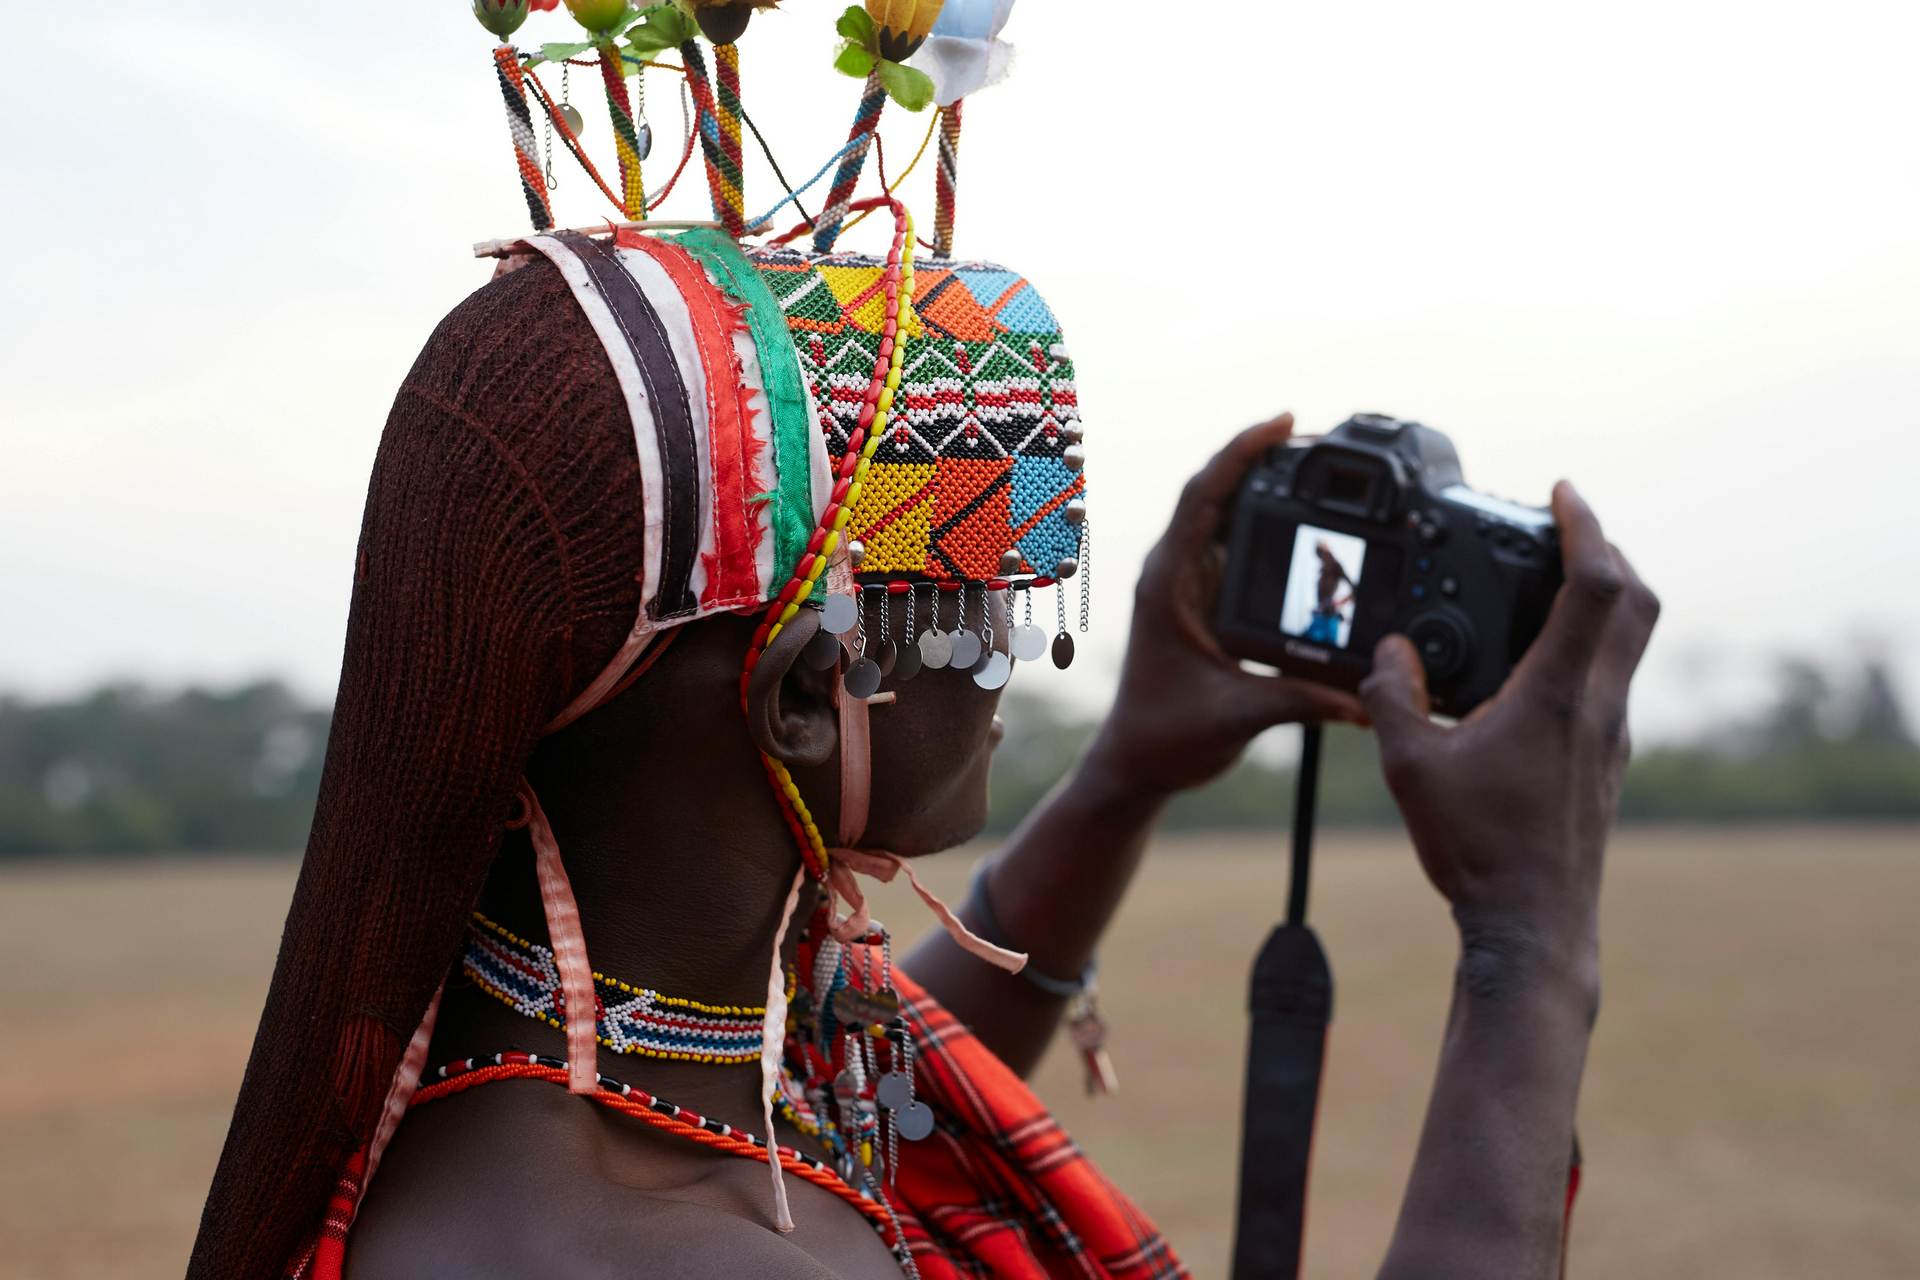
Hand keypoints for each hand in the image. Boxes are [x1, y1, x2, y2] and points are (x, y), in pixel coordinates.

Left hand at [1090, 414, 1367, 796]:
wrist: (1137, 764)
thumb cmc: (1165, 738)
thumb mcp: (1238, 715)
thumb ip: (1301, 700)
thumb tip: (1365, 698)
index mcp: (1168, 583)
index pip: (1202, 495)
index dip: (1241, 452)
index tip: (1284, 423)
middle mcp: (1173, 573)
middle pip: (1216, 493)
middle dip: (1263, 459)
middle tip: (1317, 439)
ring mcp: (1186, 584)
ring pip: (1224, 517)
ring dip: (1263, 489)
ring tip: (1315, 466)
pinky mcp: (1202, 601)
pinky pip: (1233, 547)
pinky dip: (1265, 526)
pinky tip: (1299, 520)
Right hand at [1361, 482, 1659, 978]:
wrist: (1534, 926)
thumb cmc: (1479, 851)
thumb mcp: (1412, 769)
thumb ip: (1392, 699)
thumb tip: (1386, 655)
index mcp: (1559, 695)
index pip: (1598, 585)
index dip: (1585, 527)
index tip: (1563, 493)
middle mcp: (1598, 707)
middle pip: (1638, 602)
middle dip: (1606, 551)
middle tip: (1564, 529)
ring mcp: (1610, 736)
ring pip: (1629, 643)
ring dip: (1601, 600)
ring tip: (1545, 586)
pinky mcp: (1604, 761)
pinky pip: (1609, 680)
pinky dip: (1585, 648)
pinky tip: (1534, 665)